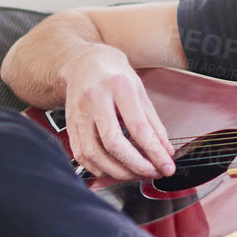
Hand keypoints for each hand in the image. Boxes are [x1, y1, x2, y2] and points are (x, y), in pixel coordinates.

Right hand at [57, 45, 175, 180]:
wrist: (84, 63)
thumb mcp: (140, 90)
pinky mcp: (69, 126)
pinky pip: (82, 156)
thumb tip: (166, 152)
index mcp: (118, 86)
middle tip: (152, 172)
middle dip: (136, 165)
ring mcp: (78, 113)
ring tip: (136, 174)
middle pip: (113, 143)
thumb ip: (153, 123)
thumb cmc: (114, 75)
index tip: (167, 166)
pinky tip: (115, 169)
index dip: (155, 152)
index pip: (138, 128)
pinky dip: (100, 169)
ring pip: (94, 154)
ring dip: (118, 172)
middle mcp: (95, 99)